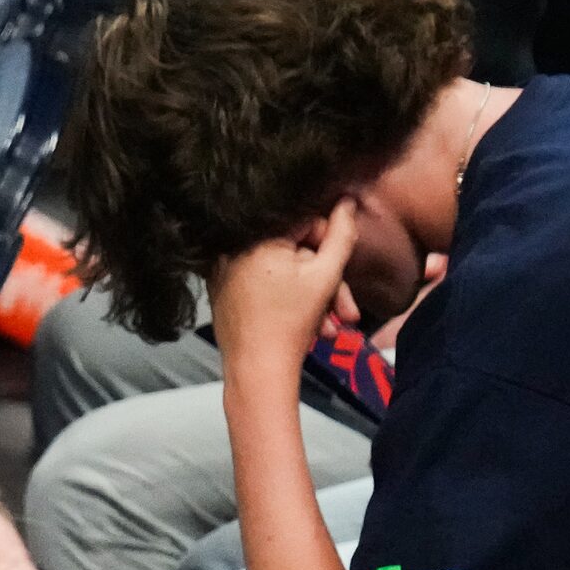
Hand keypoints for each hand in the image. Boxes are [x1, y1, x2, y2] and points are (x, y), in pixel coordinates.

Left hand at [210, 199, 356, 378]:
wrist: (256, 370)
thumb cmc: (291, 323)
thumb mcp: (326, 275)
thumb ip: (342, 234)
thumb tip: (347, 200)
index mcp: (255, 235)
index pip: (305, 221)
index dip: (328, 246)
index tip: (340, 272)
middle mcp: (233, 245)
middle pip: (294, 251)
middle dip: (326, 282)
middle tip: (348, 311)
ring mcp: (223, 268)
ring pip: (282, 271)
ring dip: (313, 297)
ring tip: (332, 326)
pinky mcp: (221, 287)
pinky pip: (262, 282)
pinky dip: (286, 299)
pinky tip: (308, 325)